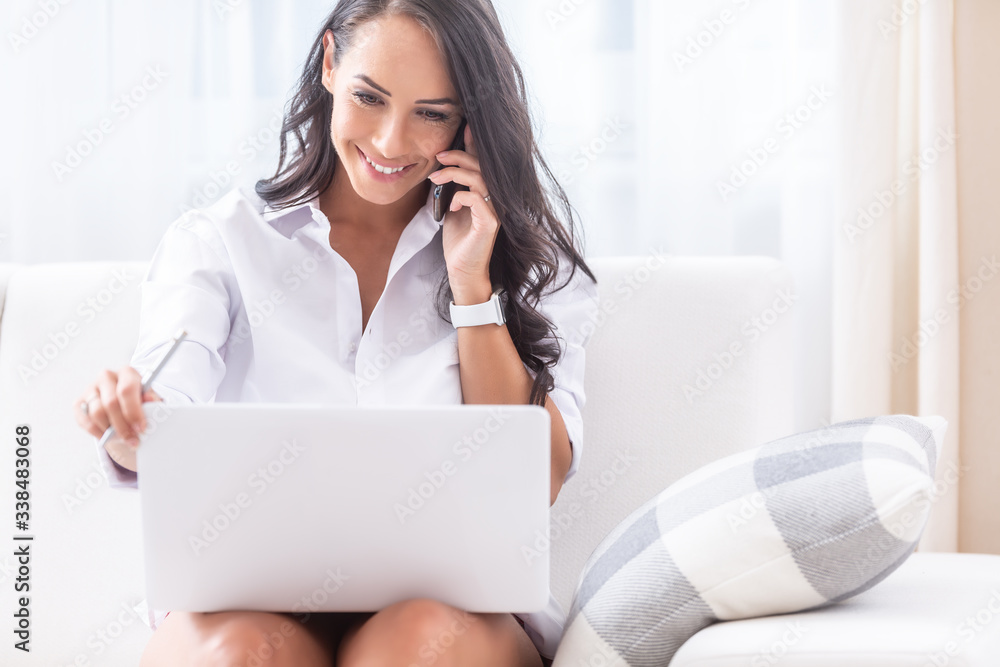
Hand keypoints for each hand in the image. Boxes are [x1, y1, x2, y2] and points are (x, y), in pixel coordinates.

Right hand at [73, 366, 161, 452]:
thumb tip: (151, 400)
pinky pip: (86, 421)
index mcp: (126, 373)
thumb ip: (151, 400)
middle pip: (111, 403)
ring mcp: (90, 389)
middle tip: (133, 440)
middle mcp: (106, 377)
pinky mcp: (79, 403)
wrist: (123, 403)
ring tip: (122, 439)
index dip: (133, 411)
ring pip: (97, 413)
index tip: (141, 428)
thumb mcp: (149, 399)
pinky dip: (98, 432)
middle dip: (123, 426)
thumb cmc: (138, 400)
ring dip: (111, 431)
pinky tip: (109, 437)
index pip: (127, 390)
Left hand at [428, 122, 498, 291]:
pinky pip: (476, 198)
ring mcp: (495, 210)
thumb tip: (443, 168)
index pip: (482, 164)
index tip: (464, 127)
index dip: (474, 145)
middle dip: (459, 156)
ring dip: (454, 174)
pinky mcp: (490, 222)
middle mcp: (494, 199)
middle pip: (481, 166)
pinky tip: (452, 205)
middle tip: (439, 155)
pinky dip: (460, 196)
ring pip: (479, 179)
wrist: (462, 270)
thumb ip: (452, 189)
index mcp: (486, 194)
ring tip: (436, 178)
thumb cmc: (458, 241)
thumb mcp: (451, 208)